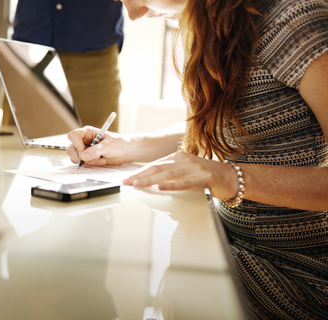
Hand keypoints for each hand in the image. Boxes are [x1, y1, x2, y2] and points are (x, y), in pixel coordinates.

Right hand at [66, 126, 130, 165]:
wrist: (125, 152)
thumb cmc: (118, 144)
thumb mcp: (108, 146)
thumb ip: (96, 150)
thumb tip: (83, 156)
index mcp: (87, 132)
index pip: (73, 136)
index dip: (77, 145)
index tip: (84, 153)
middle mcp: (83, 141)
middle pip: (71, 149)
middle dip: (81, 157)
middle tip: (93, 159)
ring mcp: (85, 150)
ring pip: (75, 158)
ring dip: (87, 162)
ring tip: (100, 159)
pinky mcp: (88, 158)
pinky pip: (82, 164)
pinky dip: (91, 165)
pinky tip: (101, 161)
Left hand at [122, 151, 239, 199]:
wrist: (232, 177)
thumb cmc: (207, 176)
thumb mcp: (186, 170)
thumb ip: (171, 172)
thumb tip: (152, 180)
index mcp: (179, 156)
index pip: (156, 164)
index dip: (140, 171)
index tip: (128, 178)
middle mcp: (185, 160)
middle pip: (158, 168)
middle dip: (140, 175)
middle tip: (127, 182)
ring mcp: (195, 168)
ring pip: (168, 175)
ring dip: (151, 180)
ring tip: (138, 184)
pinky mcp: (205, 178)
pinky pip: (186, 183)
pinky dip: (171, 185)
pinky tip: (160, 187)